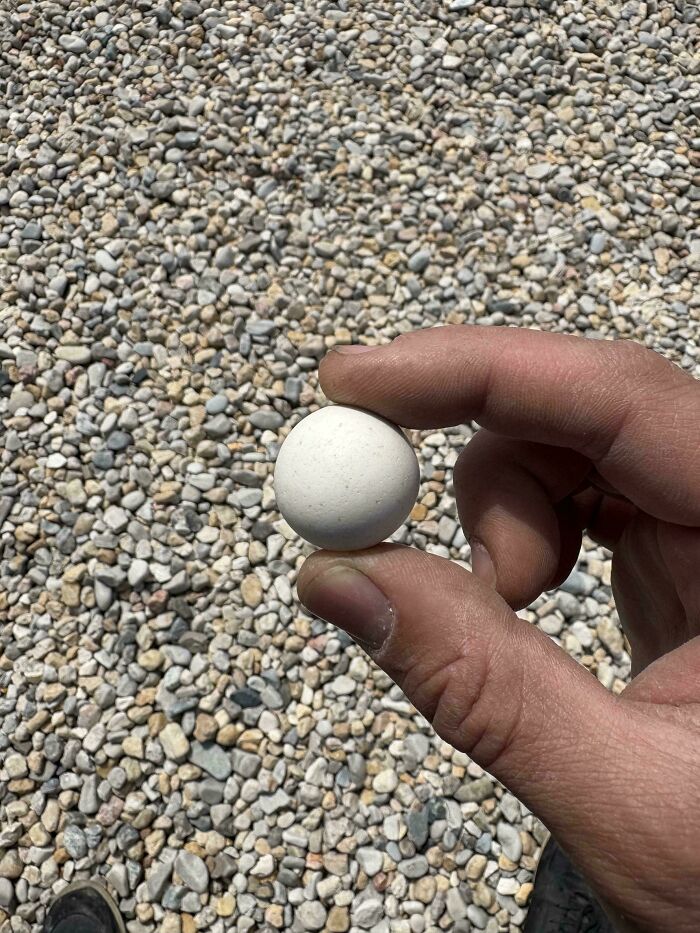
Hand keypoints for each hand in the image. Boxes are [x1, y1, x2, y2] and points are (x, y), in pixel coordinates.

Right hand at [296, 325, 699, 932]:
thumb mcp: (624, 799)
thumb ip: (480, 688)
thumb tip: (338, 578)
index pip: (620, 400)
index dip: (477, 371)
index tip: (353, 383)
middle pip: (583, 411)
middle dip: (472, 464)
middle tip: (379, 515)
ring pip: (568, 448)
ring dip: (493, 512)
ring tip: (495, 607)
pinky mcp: (676, 549)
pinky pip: (574, 493)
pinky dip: (511, 532)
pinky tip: (513, 593)